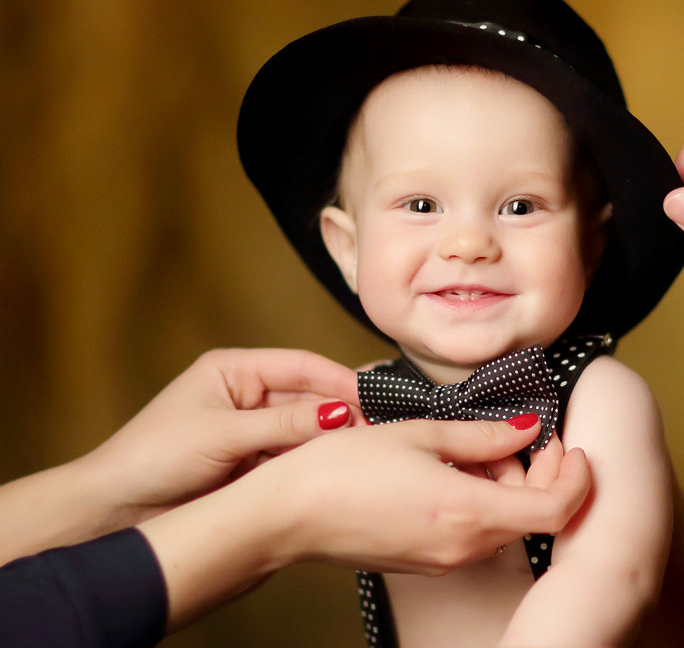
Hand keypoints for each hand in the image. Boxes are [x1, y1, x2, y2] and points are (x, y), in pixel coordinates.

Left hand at [83, 348, 359, 524]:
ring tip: (360, 449)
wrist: (115, 510)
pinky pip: (293, 456)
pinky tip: (333, 467)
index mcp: (235, 370)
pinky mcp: (253, 462)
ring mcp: (252, 430)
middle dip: (339, 412)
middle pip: (308, 396)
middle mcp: (247, 395)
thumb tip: (341, 413)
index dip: (340, 380)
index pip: (302, 365)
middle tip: (375, 430)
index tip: (372, 399)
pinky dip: (312, 461)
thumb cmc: (154, 457)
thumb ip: (285, 424)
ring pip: (305, 428)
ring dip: (328, 439)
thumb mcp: (224, 435)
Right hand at [267, 418, 589, 573]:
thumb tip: (523, 428)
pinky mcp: (427, 562)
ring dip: (508, 487)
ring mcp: (444, 561)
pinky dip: (482, 503)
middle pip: (534, 518)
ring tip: (475, 449)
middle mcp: (463, 547)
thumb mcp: (417, 434)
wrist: (286, 516)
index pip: (556, 510)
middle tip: (518, 436)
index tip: (568, 446)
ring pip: (505, 525)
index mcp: (467, 512)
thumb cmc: (340, 470)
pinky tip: (454, 472)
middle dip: (539, 475)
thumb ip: (480, 435)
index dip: (575, 478)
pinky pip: (475, 534)